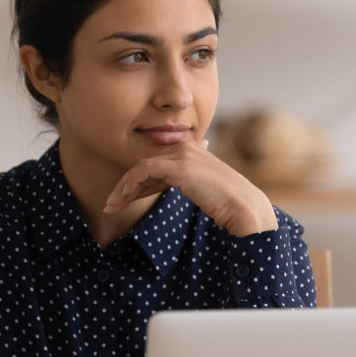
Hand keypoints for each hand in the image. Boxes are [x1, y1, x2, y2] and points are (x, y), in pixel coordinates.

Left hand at [104, 140, 276, 236]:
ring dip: (123, 187)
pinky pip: (145, 170)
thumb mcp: (205, 191)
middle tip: (111, 205)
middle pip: (147, 164)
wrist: (244, 208)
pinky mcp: (180, 166)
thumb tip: (179, 189)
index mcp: (194, 151)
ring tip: (111, 206)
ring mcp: (184, 155)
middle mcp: (188, 147)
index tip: (125, 200)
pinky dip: (130, 184)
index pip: (158, 164)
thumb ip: (190, 184)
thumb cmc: (229, 206)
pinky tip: (121, 198)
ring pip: (142, 167)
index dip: (139, 182)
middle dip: (127, 185)